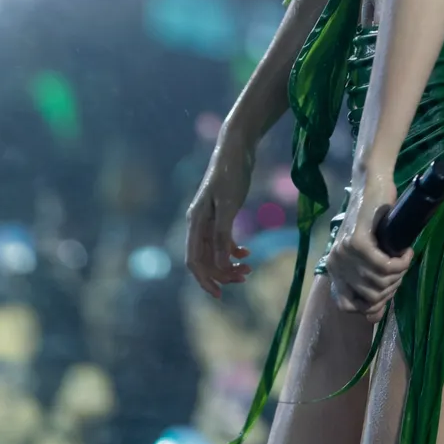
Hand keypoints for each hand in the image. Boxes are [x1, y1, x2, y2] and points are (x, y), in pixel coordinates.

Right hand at [185, 127, 253, 298]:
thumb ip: (222, 234)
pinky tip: (247, 253)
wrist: (237, 148)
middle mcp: (198, 223)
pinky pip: (222, 241)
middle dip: (222, 273)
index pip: (193, 260)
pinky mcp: (220, 214)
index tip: (220, 295)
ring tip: (249, 268)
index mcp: (195, 222)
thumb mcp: (229, 205)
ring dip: (229, 264)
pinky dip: (233, 250)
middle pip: (204, 259)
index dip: (204, 279)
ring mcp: (208, 219)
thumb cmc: (231, 173)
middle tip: (245, 277)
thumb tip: (218, 264)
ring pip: (214, 252)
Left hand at [325, 167, 412, 323]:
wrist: (371, 184)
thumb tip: (373, 318)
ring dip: (398, 274)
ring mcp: (344, 253)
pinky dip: (400, 263)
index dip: (371, 307)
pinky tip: (406, 253)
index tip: (388, 292)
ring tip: (404, 258)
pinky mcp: (357, 242)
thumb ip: (368, 283)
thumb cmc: (374, 220)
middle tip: (400, 269)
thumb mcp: (369, 255)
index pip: (347, 306)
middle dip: (392, 287)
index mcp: (333, 269)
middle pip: (370, 297)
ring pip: (379, 283)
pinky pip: (384, 267)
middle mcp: (335, 263)